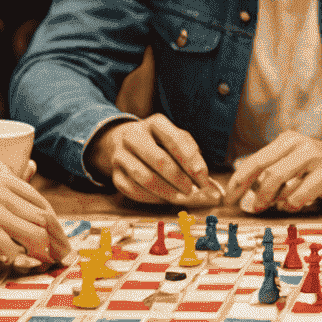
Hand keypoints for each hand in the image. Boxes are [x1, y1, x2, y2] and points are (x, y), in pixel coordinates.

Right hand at [0, 170, 70, 267]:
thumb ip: (5, 200)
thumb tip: (34, 218)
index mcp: (2, 180)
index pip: (40, 202)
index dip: (54, 221)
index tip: (60, 235)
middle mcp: (3, 193)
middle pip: (44, 218)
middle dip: (58, 238)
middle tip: (64, 253)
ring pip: (36, 235)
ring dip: (46, 252)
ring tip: (49, 262)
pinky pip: (16, 251)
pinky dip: (22, 260)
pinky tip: (23, 265)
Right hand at [88, 114, 213, 203]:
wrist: (123, 141)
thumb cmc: (158, 142)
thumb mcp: (175, 138)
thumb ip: (192, 155)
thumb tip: (205, 181)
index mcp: (155, 123)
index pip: (175, 140)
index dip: (192, 162)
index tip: (203, 179)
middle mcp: (134, 135)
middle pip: (159, 160)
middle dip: (179, 179)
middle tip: (191, 190)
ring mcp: (121, 154)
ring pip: (144, 178)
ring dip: (166, 191)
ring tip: (179, 197)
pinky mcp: (115, 173)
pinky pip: (133, 190)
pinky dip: (151, 198)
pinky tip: (163, 198)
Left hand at [225, 133, 321, 213]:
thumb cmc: (318, 166)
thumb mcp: (293, 160)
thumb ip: (271, 168)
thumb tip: (243, 185)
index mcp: (287, 141)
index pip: (256, 160)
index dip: (239, 180)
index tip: (230, 197)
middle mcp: (299, 145)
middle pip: (266, 171)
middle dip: (256, 193)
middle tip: (253, 208)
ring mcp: (314, 158)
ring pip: (281, 182)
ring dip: (275, 199)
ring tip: (278, 205)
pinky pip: (300, 194)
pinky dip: (293, 203)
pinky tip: (296, 204)